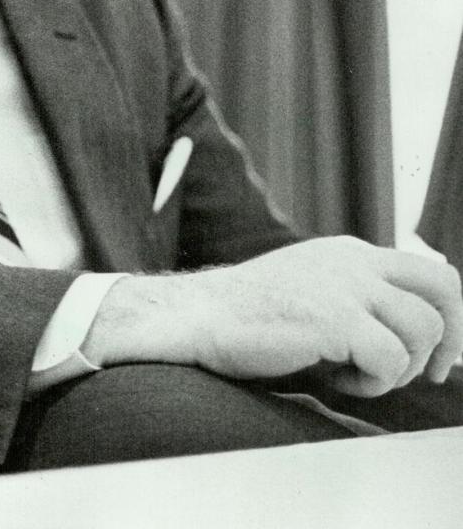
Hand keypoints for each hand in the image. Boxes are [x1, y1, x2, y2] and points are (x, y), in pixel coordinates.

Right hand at [82, 237, 462, 397]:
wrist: (197, 316)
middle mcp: (354, 262)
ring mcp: (345, 286)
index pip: (430, 272)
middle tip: (428, 371)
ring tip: (355, 375)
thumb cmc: (250, 317)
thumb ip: (357, 298)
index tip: (431, 357)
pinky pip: (389, 359)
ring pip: (421, 330)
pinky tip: (333, 378)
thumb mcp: (312, 290)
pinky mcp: (335, 318)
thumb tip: (415, 333)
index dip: (447, 318)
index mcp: (349, 253)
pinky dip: (371, 382)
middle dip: (448, 338)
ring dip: (398, 367)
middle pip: (444, 288)